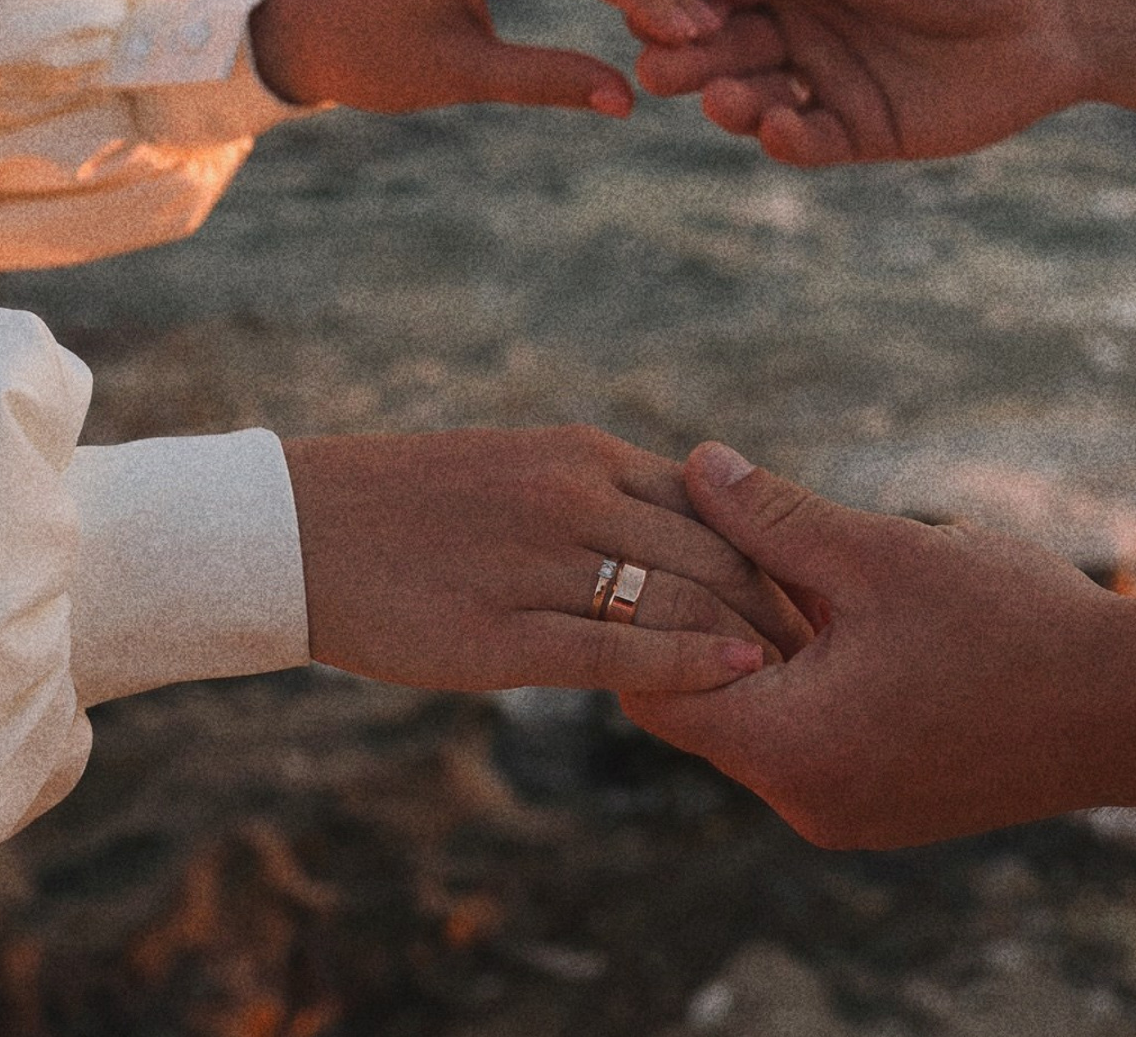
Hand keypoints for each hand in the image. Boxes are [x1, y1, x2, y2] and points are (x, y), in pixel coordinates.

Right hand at [281, 427, 812, 695]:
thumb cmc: (415, 506)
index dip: (774, 550)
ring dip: (749, 636)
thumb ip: (601, 498)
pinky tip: (735, 680)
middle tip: (833, 647)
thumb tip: (680, 533)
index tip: (817, 591)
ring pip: (677, 595)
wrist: (301, 529)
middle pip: (712, 548)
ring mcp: (538, 562)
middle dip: (780, 600)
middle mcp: (572, 496)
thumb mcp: (520, 472)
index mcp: (581, 455)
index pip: (711, 501)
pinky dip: (687, 663)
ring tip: (801, 678)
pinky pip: (617, 649)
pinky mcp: (502, 633)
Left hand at [620, 444, 1132, 847]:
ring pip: (758, 718)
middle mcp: (805, 801)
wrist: (1135, 708)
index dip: (648, 606)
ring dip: (758, 640)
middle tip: (708, 530)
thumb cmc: (1008, 626)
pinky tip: (832, 603)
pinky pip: (809, 736)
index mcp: (789, 749)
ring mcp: (848, 812)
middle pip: (702, 706)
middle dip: (702, 616)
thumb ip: (773, 516)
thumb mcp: (876, 554)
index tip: (657, 535)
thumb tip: (697, 463)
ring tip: (773, 554)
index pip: (657, 687)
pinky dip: (804, 673)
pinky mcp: (885, 803)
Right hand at [636, 0, 1087, 164]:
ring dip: (733, 103)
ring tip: (728, 99)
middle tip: (661, 73)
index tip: (652, 18)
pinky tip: (779, 128)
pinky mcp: (868, 132)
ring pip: (760, 101)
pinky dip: (786, 140)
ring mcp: (835, 83)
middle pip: (729, 51)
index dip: (686, 8)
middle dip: (691, 62)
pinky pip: (811, 142)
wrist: (1060, 9)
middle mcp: (808, 30)